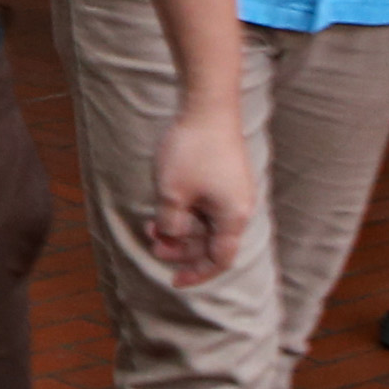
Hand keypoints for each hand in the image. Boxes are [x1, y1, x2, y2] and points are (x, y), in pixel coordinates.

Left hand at [139, 99, 255, 286]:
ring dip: (179, 228)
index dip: (197, 273)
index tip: (174, 281)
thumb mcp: (172, 193)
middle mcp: (238, 208)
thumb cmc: (191, 151)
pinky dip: (185, 211)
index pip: (219, 259)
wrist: (208, 107)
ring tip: (151, 224)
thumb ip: (171, 223)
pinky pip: (205, 205)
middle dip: (180, 247)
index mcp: (232, 218)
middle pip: (211, 242)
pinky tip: (164, 204)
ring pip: (205, 223)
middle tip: (152, 242)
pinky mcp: (224, 177)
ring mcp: (232, 192)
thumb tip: (170, 237)